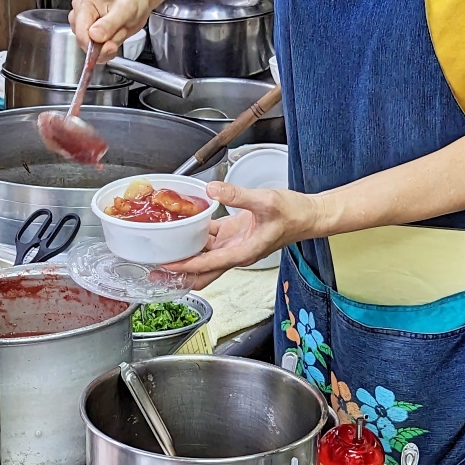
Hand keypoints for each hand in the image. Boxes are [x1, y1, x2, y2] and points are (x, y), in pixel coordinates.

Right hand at [69, 0, 154, 62]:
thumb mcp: (125, 9)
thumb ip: (109, 24)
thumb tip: (94, 36)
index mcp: (84, 5)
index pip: (81, 35)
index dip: (96, 46)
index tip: (112, 46)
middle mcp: (79, 15)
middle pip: (84, 43)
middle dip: (104, 45)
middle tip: (120, 32)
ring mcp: (83, 25)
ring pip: (90, 49)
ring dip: (107, 47)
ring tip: (118, 30)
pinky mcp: (89, 33)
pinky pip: (95, 52)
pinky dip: (107, 50)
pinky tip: (115, 38)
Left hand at [164, 182, 322, 288]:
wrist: (309, 215)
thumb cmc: (294, 215)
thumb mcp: (265, 201)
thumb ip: (238, 195)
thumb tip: (212, 189)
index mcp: (242, 252)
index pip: (207, 264)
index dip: (186, 266)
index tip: (166, 265)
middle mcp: (235, 252)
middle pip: (202, 272)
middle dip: (180, 274)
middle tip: (156, 271)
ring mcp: (233, 244)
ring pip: (202, 256)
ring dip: (185, 255)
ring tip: (162, 250)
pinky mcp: (233, 233)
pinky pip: (209, 238)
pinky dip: (195, 236)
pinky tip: (181, 227)